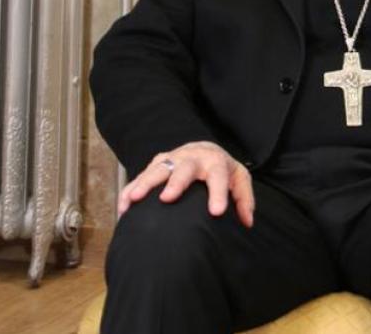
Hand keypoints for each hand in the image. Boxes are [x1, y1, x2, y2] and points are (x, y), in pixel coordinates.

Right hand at [117, 140, 254, 225]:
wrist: (203, 149)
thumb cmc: (221, 169)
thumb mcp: (238, 179)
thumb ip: (243, 199)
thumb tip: (247, 222)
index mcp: (215, 162)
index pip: (218, 176)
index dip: (218, 193)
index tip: (216, 212)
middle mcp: (192, 158)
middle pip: (184, 169)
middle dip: (175, 183)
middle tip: (167, 199)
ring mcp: (172, 159)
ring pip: (157, 169)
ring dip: (145, 183)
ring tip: (133, 199)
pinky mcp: (156, 164)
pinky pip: (140, 176)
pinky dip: (130, 190)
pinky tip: (124, 208)